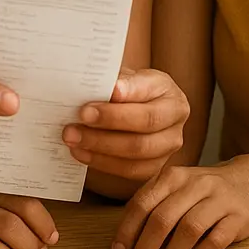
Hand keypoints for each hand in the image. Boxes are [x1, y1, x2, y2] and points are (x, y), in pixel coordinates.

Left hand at [62, 68, 189, 179]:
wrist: (131, 111)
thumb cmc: (123, 92)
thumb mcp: (121, 78)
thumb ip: (111, 82)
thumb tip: (93, 88)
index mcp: (166, 88)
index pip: (148, 89)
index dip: (128, 91)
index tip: (107, 90)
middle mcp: (175, 116)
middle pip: (146, 122)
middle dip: (110, 120)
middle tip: (80, 116)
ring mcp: (168, 144)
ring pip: (138, 150)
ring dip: (101, 145)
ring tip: (74, 137)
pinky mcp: (155, 166)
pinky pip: (129, 170)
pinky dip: (102, 162)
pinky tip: (81, 152)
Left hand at [111, 154, 248, 248]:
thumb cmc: (202, 192)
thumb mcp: (176, 189)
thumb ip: (152, 207)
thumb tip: (124, 244)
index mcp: (174, 176)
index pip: (143, 203)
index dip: (127, 230)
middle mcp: (196, 183)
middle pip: (163, 218)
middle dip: (145, 247)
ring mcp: (220, 199)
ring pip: (189, 229)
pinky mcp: (239, 217)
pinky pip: (214, 241)